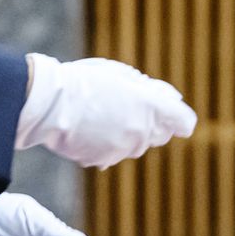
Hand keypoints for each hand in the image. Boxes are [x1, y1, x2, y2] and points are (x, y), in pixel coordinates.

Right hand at [17, 54, 196, 168]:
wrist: (50, 104)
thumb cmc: (84, 81)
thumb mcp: (121, 74)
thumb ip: (150, 89)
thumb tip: (171, 100)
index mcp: (150, 105)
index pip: (184, 122)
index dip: (180, 118)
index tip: (174, 114)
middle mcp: (141, 131)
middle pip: (161, 135)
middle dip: (152, 123)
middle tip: (129, 105)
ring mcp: (123, 149)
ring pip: (137, 145)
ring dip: (129, 133)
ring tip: (103, 114)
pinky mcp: (104, 160)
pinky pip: (114, 154)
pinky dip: (107, 144)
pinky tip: (90, 128)